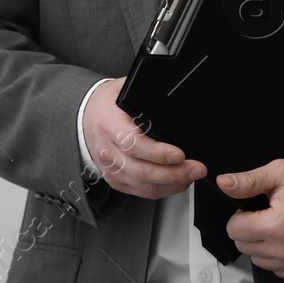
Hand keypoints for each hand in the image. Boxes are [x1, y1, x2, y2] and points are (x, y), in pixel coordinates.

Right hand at [81, 78, 206, 198]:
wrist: (87, 116)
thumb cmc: (108, 104)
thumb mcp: (125, 90)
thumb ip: (147, 95)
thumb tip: (175, 93)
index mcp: (109, 124)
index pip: (133, 143)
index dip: (158, 152)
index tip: (179, 153)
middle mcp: (108, 151)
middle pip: (142, 171)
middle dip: (174, 173)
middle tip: (197, 168)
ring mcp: (111, 169)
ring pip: (144, 185)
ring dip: (172, 184)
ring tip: (192, 175)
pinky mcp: (116, 180)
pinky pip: (142, 192)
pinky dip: (164, 190)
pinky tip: (178, 182)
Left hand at [220, 159, 283, 278]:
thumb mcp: (280, 172)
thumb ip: (248, 181)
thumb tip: (225, 183)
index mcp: (276, 226)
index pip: (234, 230)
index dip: (239, 216)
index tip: (251, 209)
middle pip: (245, 247)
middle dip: (249, 230)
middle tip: (267, 214)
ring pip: (260, 261)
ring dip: (263, 245)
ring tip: (279, 225)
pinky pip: (280, 270)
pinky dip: (279, 257)